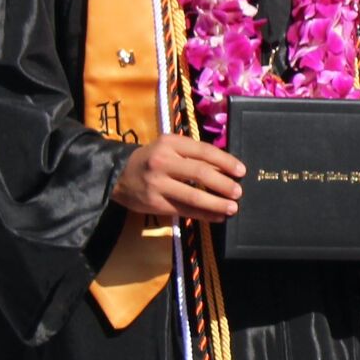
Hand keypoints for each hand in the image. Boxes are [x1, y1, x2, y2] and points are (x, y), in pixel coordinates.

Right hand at [113, 134, 243, 222]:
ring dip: (216, 203)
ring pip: (193, 195)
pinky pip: (184, 210)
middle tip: (239, 192)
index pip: (204, 151)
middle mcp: (163, 161)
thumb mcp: (169, 147)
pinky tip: (217, 216)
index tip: (241, 171)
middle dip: (223, 184)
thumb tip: (226, 168)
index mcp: (170, 143)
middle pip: (200, 173)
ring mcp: (158, 183)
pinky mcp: (155, 203)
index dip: (225, 161)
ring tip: (232, 208)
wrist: (118, 174)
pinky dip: (204, 214)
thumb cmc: (152, 159)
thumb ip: (192, 154)